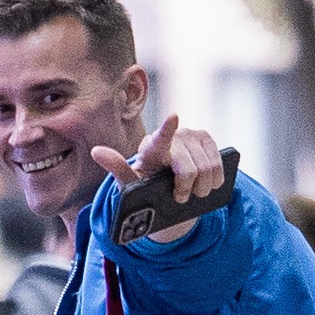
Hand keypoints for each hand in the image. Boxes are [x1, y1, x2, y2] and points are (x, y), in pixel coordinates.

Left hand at [93, 111, 225, 220]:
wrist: (167, 186)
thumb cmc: (147, 185)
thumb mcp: (132, 184)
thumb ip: (117, 169)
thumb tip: (96, 151)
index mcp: (152, 147)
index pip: (160, 139)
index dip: (167, 128)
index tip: (173, 117)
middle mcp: (173, 135)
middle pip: (190, 169)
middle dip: (189, 189)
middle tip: (181, 197)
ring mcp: (191, 134)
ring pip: (208, 168)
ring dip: (203, 187)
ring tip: (194, 192)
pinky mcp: (206, 137)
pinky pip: (218, 163)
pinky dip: (215, 179)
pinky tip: (208, 183)